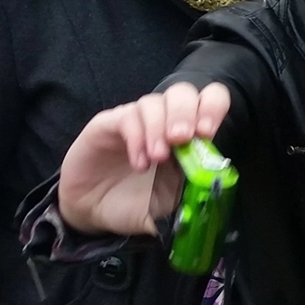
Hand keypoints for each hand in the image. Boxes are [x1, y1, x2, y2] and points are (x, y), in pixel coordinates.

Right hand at [58, 82, 231, 235]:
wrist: (92, 212)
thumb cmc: (135, 205)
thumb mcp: (168, 209)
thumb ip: (188, 206)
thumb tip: (209, 207)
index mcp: (188, 136)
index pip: (210, 100)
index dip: (213, 108)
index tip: (207, 133)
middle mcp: (163, 121)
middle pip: (182, 92)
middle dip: (186, 112)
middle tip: (182, 139)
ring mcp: (136, 121)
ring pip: (153, 102)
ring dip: (159, 127)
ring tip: (157, 158)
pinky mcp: (108, 125)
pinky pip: (126, 117)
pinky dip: (136, 137)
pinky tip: (139, 163)